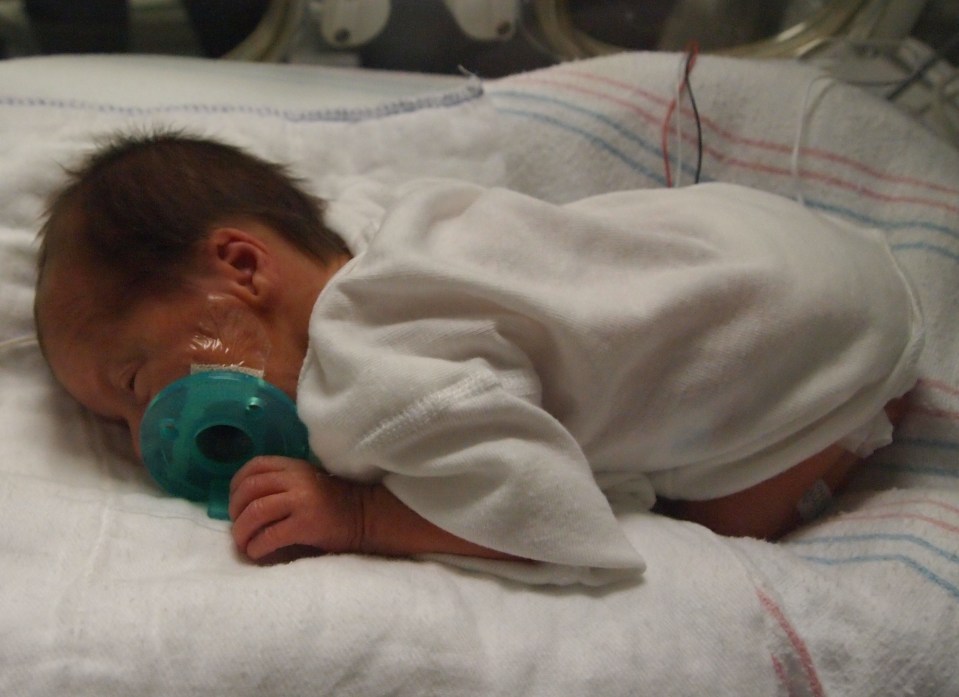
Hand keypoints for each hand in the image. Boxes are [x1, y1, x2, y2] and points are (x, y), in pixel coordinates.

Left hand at [229, 456, 364, 561]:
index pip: (254, 466)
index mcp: (294, 466)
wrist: (364, 517)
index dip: (236, 485)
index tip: (236, 504)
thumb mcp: (306, 482)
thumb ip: (280, 484)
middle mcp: (296, 479)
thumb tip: (243, 504)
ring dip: (241, 532)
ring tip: (244, 544)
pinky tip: (257, 552)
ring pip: (255, 512)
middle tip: (238, 528)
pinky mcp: (306, 524)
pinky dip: (256, 547)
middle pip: (249, 490)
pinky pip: (270, 536)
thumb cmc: (332, 504)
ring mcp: (302, 501)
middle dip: (235, 512)